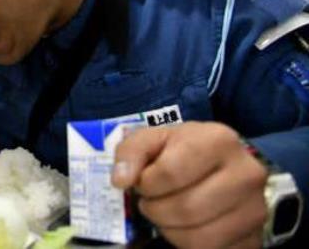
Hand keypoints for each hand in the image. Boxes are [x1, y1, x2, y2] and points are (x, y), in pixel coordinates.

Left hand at [112, 122, 267, 248]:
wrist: (221, 163)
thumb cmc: (182, 150)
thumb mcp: (154, 138)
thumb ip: (131, 152)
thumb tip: (121, 179)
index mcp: (218, 140)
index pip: (170, 172)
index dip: (146, 183)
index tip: (143, 182)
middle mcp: (246, 173)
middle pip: (185, 208)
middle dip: (155, 208)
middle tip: (150, 201)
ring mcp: (255, 208)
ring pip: (198, 236)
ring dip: (168, 228)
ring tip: (164, 213)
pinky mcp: (254, 236)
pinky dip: (186, 243)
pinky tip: (182, 226)